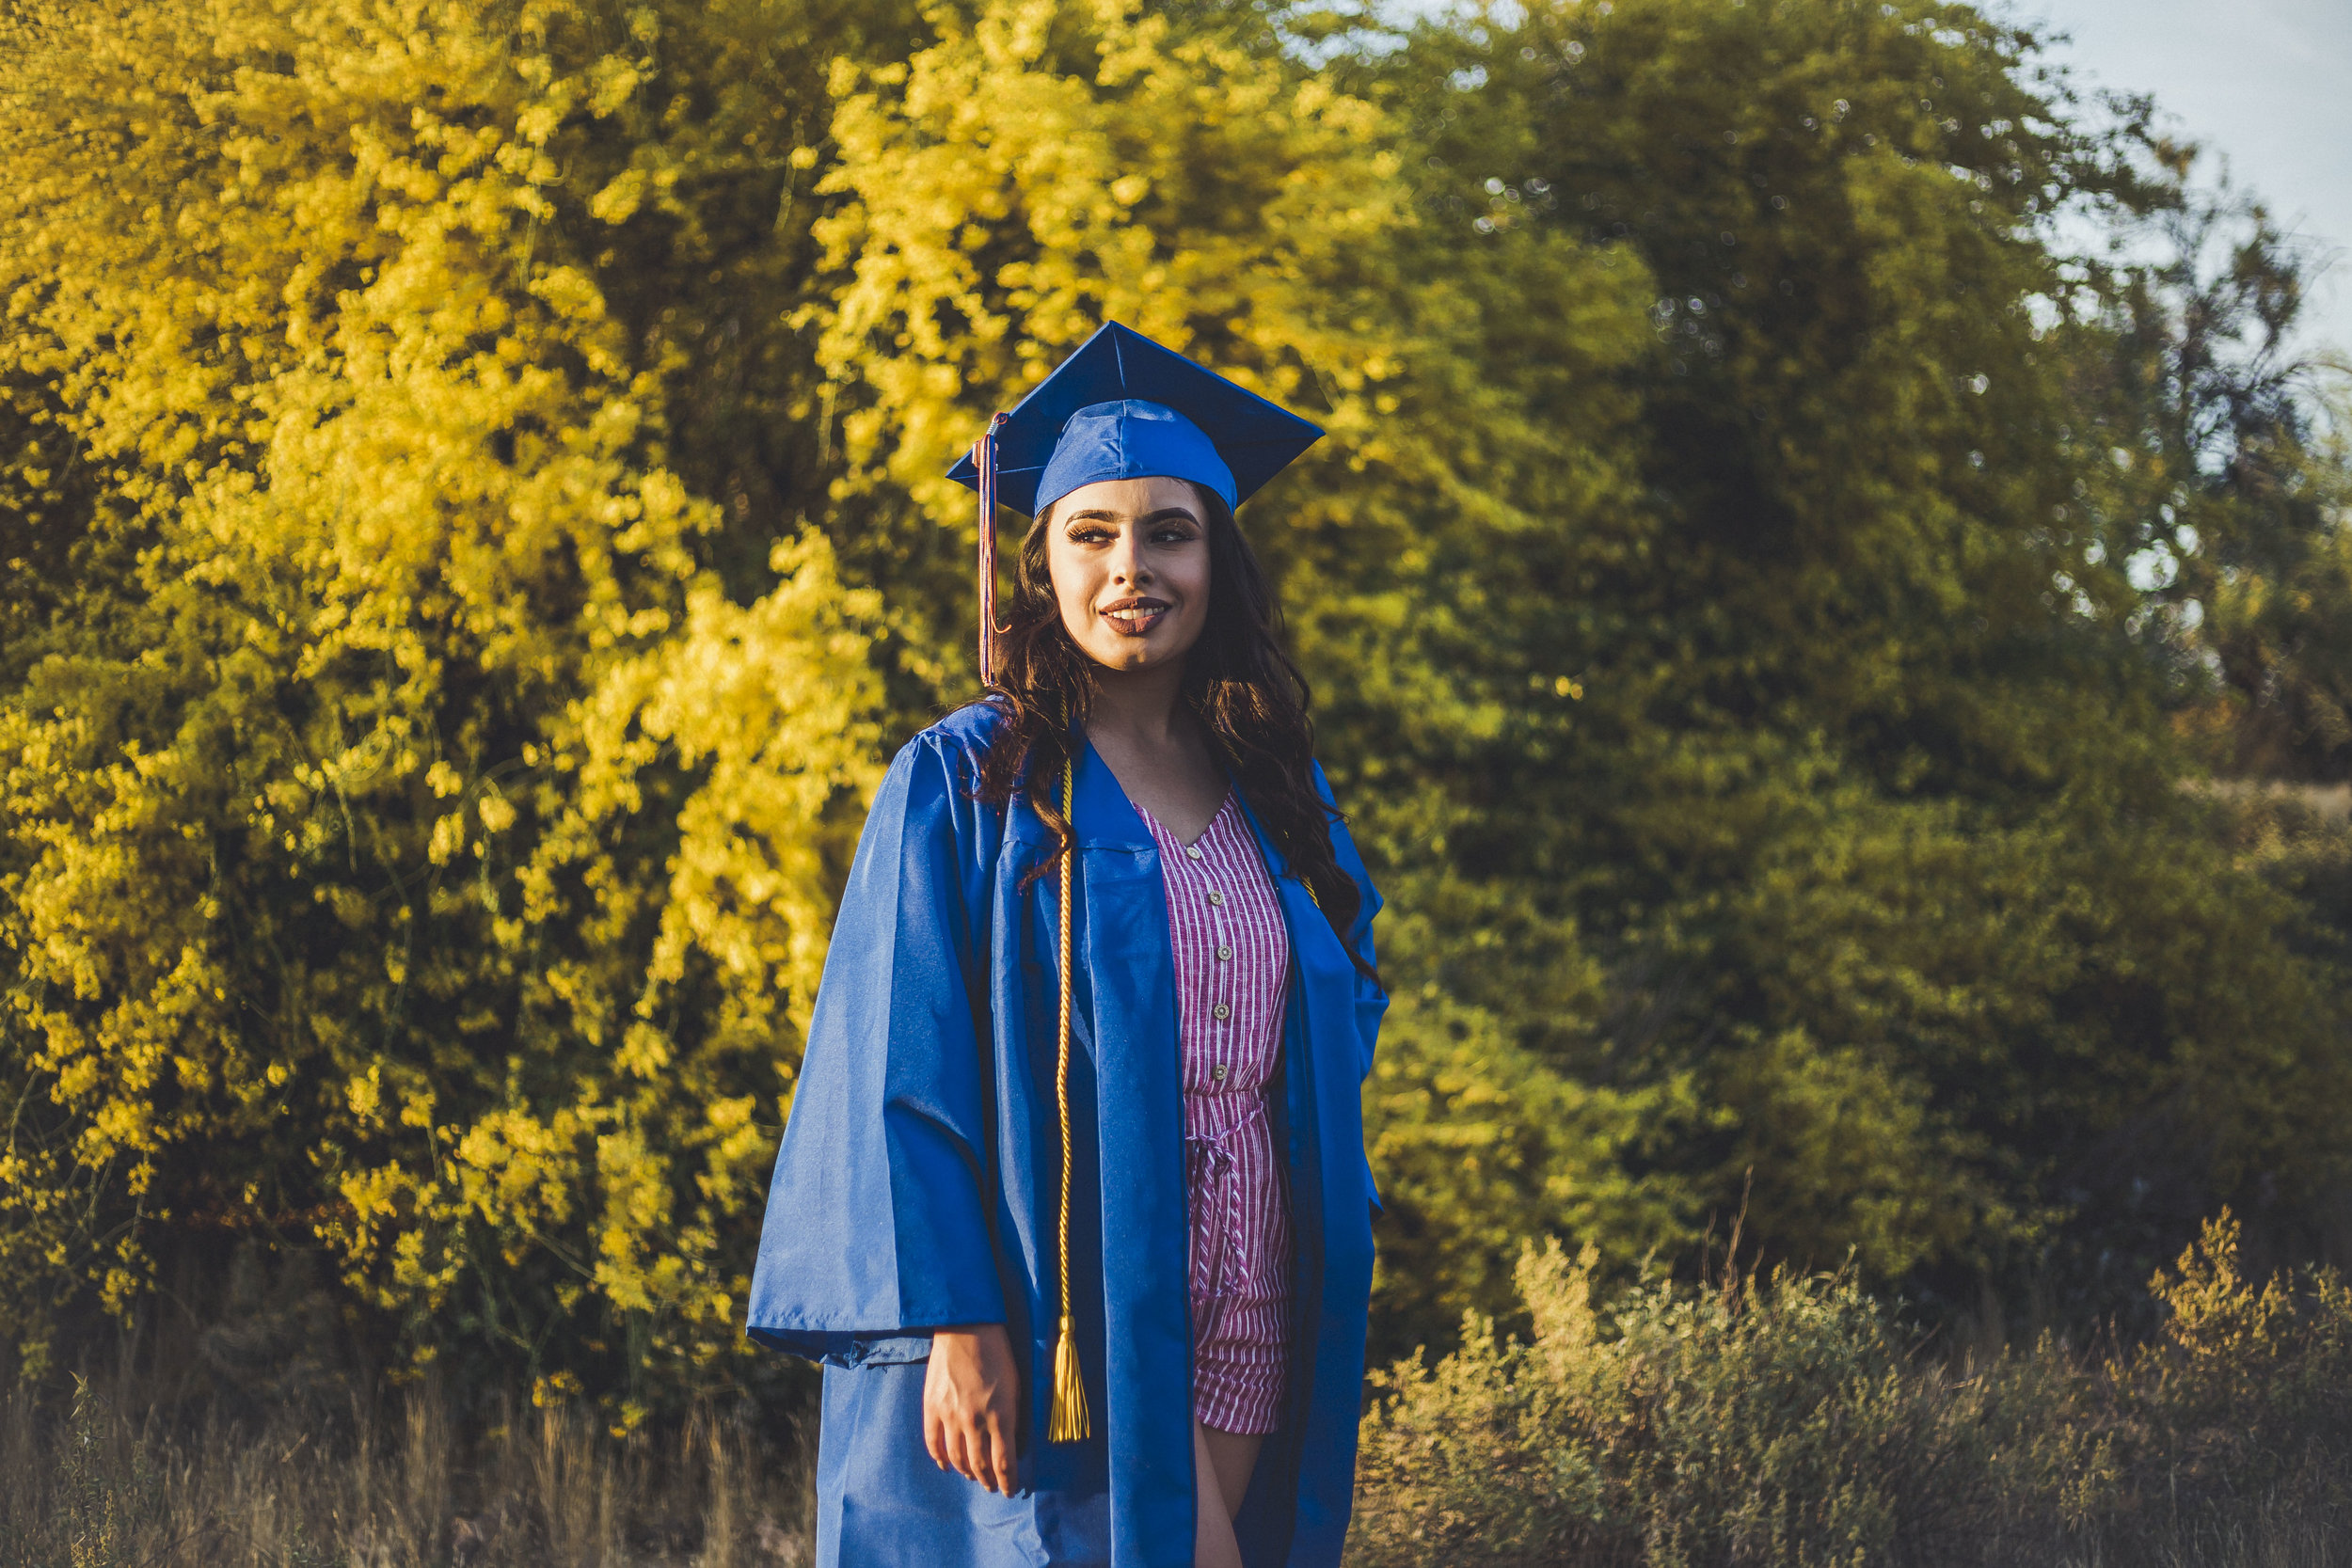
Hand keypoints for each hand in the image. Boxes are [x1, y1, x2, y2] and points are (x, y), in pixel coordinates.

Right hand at [923, 1323, 1020, 1494]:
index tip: (1010, 1490)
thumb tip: (1013, 1443)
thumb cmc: (998, 1354)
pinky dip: (939, 1458)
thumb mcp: (1017, 1386)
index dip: (1008, 1482)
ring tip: (972, 1477)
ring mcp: (950, 1415)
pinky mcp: (932, 1407)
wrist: (966, 1328)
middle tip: (992, 1487)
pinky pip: (933, 1442)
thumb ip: (1014, 1418)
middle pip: (979, 1465)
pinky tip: (946, 1465)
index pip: (1004, 1463)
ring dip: (966, 1472)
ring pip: (956, 1458)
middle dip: (988, 1481)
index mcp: (1001, 1415)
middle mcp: (974, 1420)